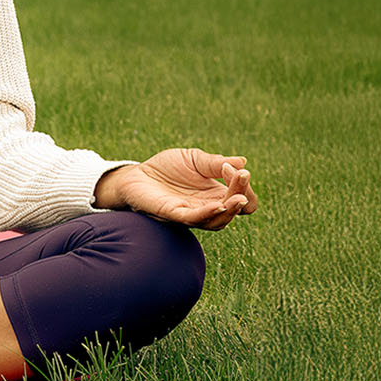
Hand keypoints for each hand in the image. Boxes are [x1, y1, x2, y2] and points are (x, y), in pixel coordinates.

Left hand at [93, 148, 257, 230]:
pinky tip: (219, 204)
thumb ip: (214, 162)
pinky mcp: (172, 214)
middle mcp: (207, 207)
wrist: (136, 175)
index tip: (237, 168)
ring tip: (238, 197)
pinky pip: (194, 219)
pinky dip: (209, 214)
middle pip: (235, 210)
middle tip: (241, 176)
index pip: (242, 198)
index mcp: (215, 194)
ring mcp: (191, 213)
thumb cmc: (166, 169)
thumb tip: (243, 161)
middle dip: (242, 194)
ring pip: (219, 221)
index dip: (244, 186)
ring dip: (231, 210)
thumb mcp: (194, 159)